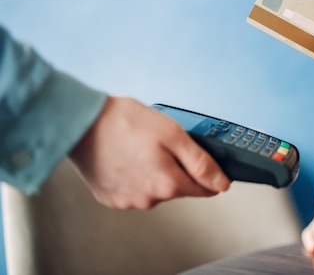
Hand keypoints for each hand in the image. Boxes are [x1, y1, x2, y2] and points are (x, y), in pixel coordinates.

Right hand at [69, 96, 230, 208]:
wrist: (80, 124)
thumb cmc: (124, 123)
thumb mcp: (173, 134)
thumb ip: (201, 162)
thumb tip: (221, 183)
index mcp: (168, 185)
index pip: (204, 189)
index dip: (208, 173)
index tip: (202, 159)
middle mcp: (149, 200)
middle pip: (179, 188)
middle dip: (178, 167)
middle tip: (163, 143)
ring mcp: (128, 201)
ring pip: (156, 189)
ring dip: (156, 171)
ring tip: (140, 147)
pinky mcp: (110, 198)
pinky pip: (134, 189)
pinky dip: (135, 175)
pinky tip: (127, 157)